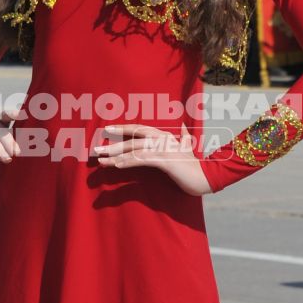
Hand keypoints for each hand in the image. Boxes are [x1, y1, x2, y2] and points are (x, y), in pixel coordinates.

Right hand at [0, 108, 19, 169]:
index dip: (13, 114)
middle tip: (16, 154)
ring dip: (0, 151)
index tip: (22, 114)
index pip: (6, 115)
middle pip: (2, 131)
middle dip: (10, 143)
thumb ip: (10, 145)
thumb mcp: (2, 146)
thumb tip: (18, 152)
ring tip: (7, 160)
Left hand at [90, 122, 211, 196]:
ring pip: (134, 149)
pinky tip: (116, 165)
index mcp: (164, 135)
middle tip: (95, 150)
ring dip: (116, 156)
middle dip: (113, 144)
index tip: (106, 130)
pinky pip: (141, 160)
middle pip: (133, 139)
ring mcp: (163, 149)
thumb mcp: (189, 147)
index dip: (122, 129)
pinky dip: (127, 162)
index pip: (139, 129)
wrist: (207, 177)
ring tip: (101, 161)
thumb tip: (185, 125)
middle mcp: (162, 139)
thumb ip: (184, 136)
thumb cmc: (195, 165)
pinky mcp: (164, 160)